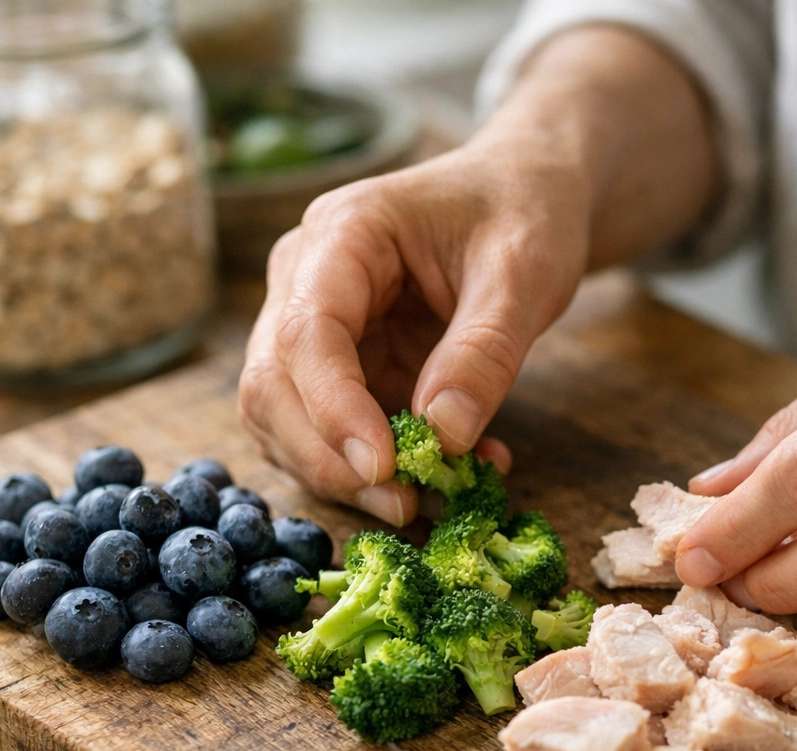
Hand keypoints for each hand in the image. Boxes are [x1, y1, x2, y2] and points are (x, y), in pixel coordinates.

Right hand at [238, 144, 587, 525]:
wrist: (523, 198)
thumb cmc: (523, 213)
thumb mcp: (523, 274)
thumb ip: (484, 352)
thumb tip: (444, 436)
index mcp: (342, 235)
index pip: (306, 333)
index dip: (334, 410)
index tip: (385, 467)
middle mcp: (306, 282)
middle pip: (273, 387)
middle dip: (330, 459)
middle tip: (406, 506)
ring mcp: (316, 331)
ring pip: (286, 424)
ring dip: (345, 478)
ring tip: (426, 503)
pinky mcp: (342, 372)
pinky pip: (333, 436)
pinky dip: (375, 474)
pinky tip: (444, 477)